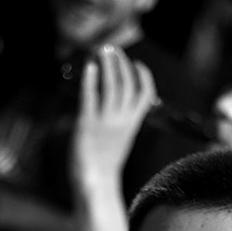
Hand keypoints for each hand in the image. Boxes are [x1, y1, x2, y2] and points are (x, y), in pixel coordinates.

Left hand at [70, 44, 157, 192]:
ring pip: (111, 85)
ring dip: (108, 64)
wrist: (96, 182)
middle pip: (126, 83)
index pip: (145, 94)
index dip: (143, 76)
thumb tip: (118, 107)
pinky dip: (90, 79)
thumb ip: (122, 121)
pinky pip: (90, 96)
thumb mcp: (121, 139)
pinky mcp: (87, 124)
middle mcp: (121, 120)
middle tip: (112, 48)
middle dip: (121, 62)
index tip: (137, 63)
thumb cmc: (106, 162)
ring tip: (102, 50)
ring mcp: (105, 121)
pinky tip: (89, 67)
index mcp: (133, 124)